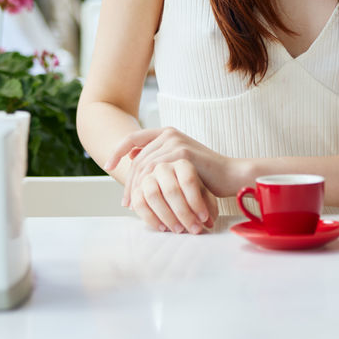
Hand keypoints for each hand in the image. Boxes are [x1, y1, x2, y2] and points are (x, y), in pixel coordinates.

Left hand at [105, 127, 240, 232]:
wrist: (230, 175)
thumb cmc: (206, 173)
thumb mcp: (179, 162)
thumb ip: (160, 157)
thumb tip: (134, 159)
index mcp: (166, 132)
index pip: (133, 138)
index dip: (118, 151)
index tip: (107, 165)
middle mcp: (169, 133)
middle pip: (138, 157)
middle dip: (129, 181)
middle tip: (125, 201)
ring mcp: (176, 142)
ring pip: (145, 166)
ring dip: (137, 188)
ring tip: (134, 205)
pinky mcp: (183, 154)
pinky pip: (157, 173)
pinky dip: (150, 189)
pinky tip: (147, 201)